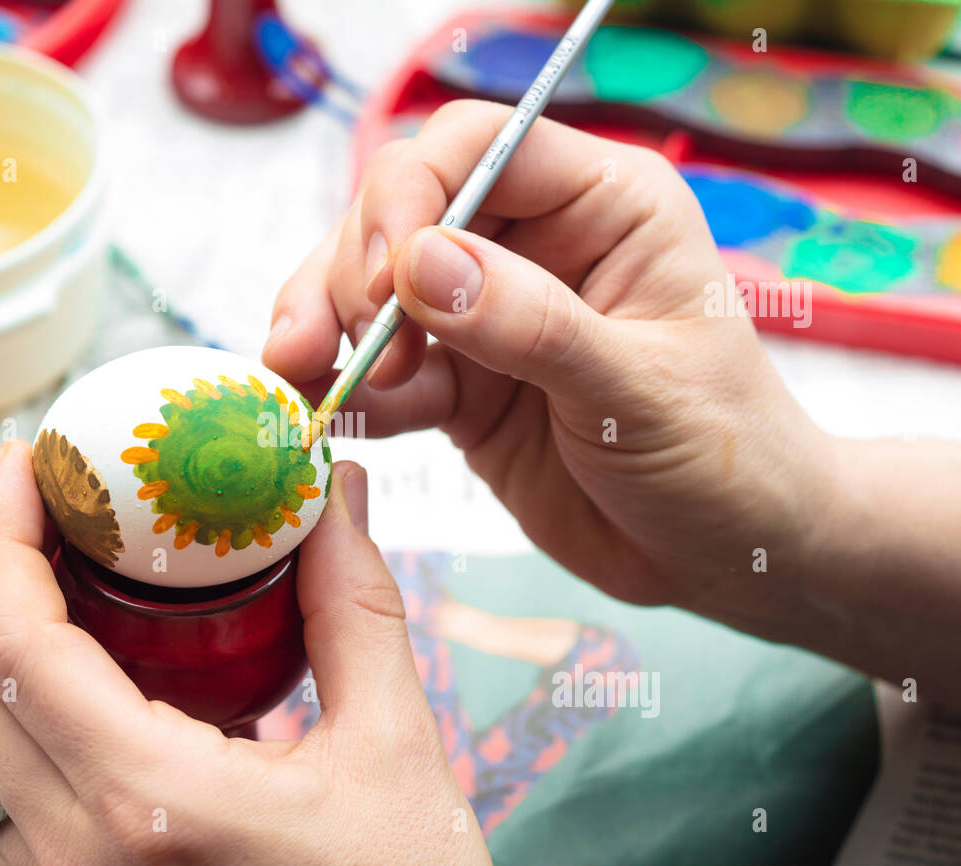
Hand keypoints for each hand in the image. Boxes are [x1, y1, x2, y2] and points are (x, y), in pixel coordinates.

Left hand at [0, 441, 489, 865]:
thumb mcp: (395, 749)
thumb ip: (354, 609)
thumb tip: (332, 494)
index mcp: (149, 806)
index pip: (17, 647)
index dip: (1, 536)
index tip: (31, 462)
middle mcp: (79, 858)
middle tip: (44, 500)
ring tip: (50, 571)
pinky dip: (6, 712)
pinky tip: (70, 671)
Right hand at [264, 102, 838, 648]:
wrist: (726, 555)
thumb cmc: (723, 458)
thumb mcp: (637, 390)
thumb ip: (530, 325)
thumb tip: (417, 266)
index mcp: (602, 206)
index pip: (476, 148)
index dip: (410, 196)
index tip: (385, 279)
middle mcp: (536, 245)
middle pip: (401, 212)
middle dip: (351, 271)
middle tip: (337, 346)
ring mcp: (489, 316)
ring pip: (371, 291)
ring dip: (325, 330)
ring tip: (301, 381)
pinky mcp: (461, 385)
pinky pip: (381, 372)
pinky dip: (344, 392)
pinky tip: (327, 419)